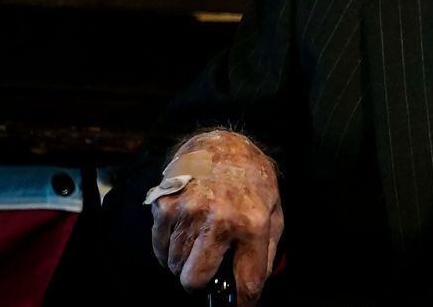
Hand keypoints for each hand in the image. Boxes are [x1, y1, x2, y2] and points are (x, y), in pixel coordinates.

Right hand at [150, 130, 282, 306]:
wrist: (223, 142)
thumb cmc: (251, 180)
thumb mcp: (272, 212)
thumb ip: (264, 252)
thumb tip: (249, 289)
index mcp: (251, 223)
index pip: (246, 282)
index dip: (242, 303)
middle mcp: (217, 218)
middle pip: (195, 280)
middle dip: (200, 284)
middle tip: (207, 273)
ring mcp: (187, 211)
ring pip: (175, 266)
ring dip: (185, 262)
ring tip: (198, 240)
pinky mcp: (164, 204)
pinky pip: (159, 248)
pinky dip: (168, 249)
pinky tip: (183, 232)